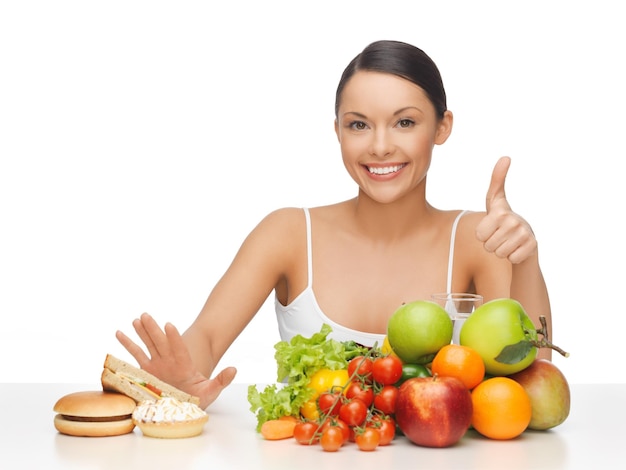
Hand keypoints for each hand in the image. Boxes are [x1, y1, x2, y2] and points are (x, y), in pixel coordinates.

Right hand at [115, 313, 236, 408]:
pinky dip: (128, 345)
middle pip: (161, 342)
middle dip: (153, 329)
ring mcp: (157, 364)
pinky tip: (119, 333)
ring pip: (148, 344)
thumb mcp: (211, 390)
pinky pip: (136, 355)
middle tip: (146, 315)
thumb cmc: (198, 398)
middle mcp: (169, 360)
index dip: (174, 337)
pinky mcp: (147, 370)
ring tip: (136, 320)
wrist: (186, 405)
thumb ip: (221, 380)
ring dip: (142, 333)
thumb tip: (234, 369)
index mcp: (184, 364)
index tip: (169, 325)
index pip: (179, 348)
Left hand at [475, 157, 537, 263]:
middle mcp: (514, 222)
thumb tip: (506, 156)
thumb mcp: (496, 200)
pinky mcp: (532, 246)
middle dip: (492, 244)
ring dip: (501, 251)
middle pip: (487, 245)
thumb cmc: (504, 218)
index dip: (483, 234)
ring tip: (508, 241)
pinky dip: (513, 257)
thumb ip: (497, 180)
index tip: (493, 227)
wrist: (526, 237)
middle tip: (501, 236)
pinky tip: (517, 248)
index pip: (479, 234)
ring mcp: (524, 234)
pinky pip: (512, 259)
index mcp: (501, 212)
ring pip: (498, 253)